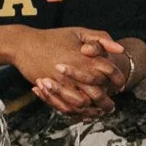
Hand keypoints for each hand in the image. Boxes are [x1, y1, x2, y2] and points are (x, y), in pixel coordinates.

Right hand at [10, 27, 124, 118]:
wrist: (24, 44)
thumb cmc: (53, 37)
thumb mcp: (79, 32)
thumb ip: (102, 39)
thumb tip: (121, 49)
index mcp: (86, 58)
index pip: (110, 72)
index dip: (118, 81)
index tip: (120, 86)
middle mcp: (76, 72)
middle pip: (99, 94)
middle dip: (107, 102)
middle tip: (110, 106)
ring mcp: (63, 83)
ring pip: (84, 104)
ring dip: (93, 111)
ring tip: (99, 112)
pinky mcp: (52, 91)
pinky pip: (67, 107)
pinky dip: (77, 113)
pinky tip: (82, 112)